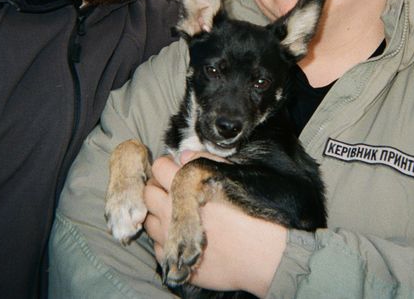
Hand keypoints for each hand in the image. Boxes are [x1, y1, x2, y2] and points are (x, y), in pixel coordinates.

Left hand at [144, 153, 285, 296]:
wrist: (265, 255)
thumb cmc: (253, 212)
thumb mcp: (233, 176)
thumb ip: (204, 160)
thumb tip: (183, 155)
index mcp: (185, 185)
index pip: (159, 167)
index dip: (168, 166)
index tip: (178, 171)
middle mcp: (170, 208)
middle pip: (148, 191)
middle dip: (159, 187)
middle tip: (175, 192)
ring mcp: (168, 235)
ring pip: (148, 219)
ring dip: (159, 214)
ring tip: (179, 216)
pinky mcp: (172, 258)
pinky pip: (156, 245)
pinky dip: (166, 239)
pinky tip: (184, 237)